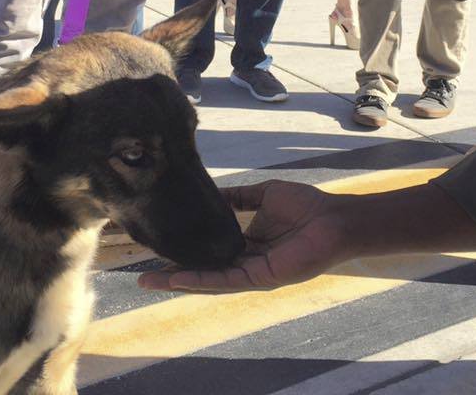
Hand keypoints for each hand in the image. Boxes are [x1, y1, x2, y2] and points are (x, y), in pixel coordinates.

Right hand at [138, 180, 355, 292]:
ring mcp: (251, 273)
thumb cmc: (306, 207)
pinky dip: (201, 280)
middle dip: (172, 275)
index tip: (158, 247)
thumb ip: (239, 198)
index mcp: (247, 245)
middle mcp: (245, 263)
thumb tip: (213, 193)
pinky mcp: (260, 277)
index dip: (184, 252)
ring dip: (178, 282)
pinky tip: (178, 279)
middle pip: (203, 271)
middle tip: (141, 277)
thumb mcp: (263, 196)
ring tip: (149, 282)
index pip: (209, 252)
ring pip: (208, 280)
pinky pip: (225, 280)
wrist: (333, 219)